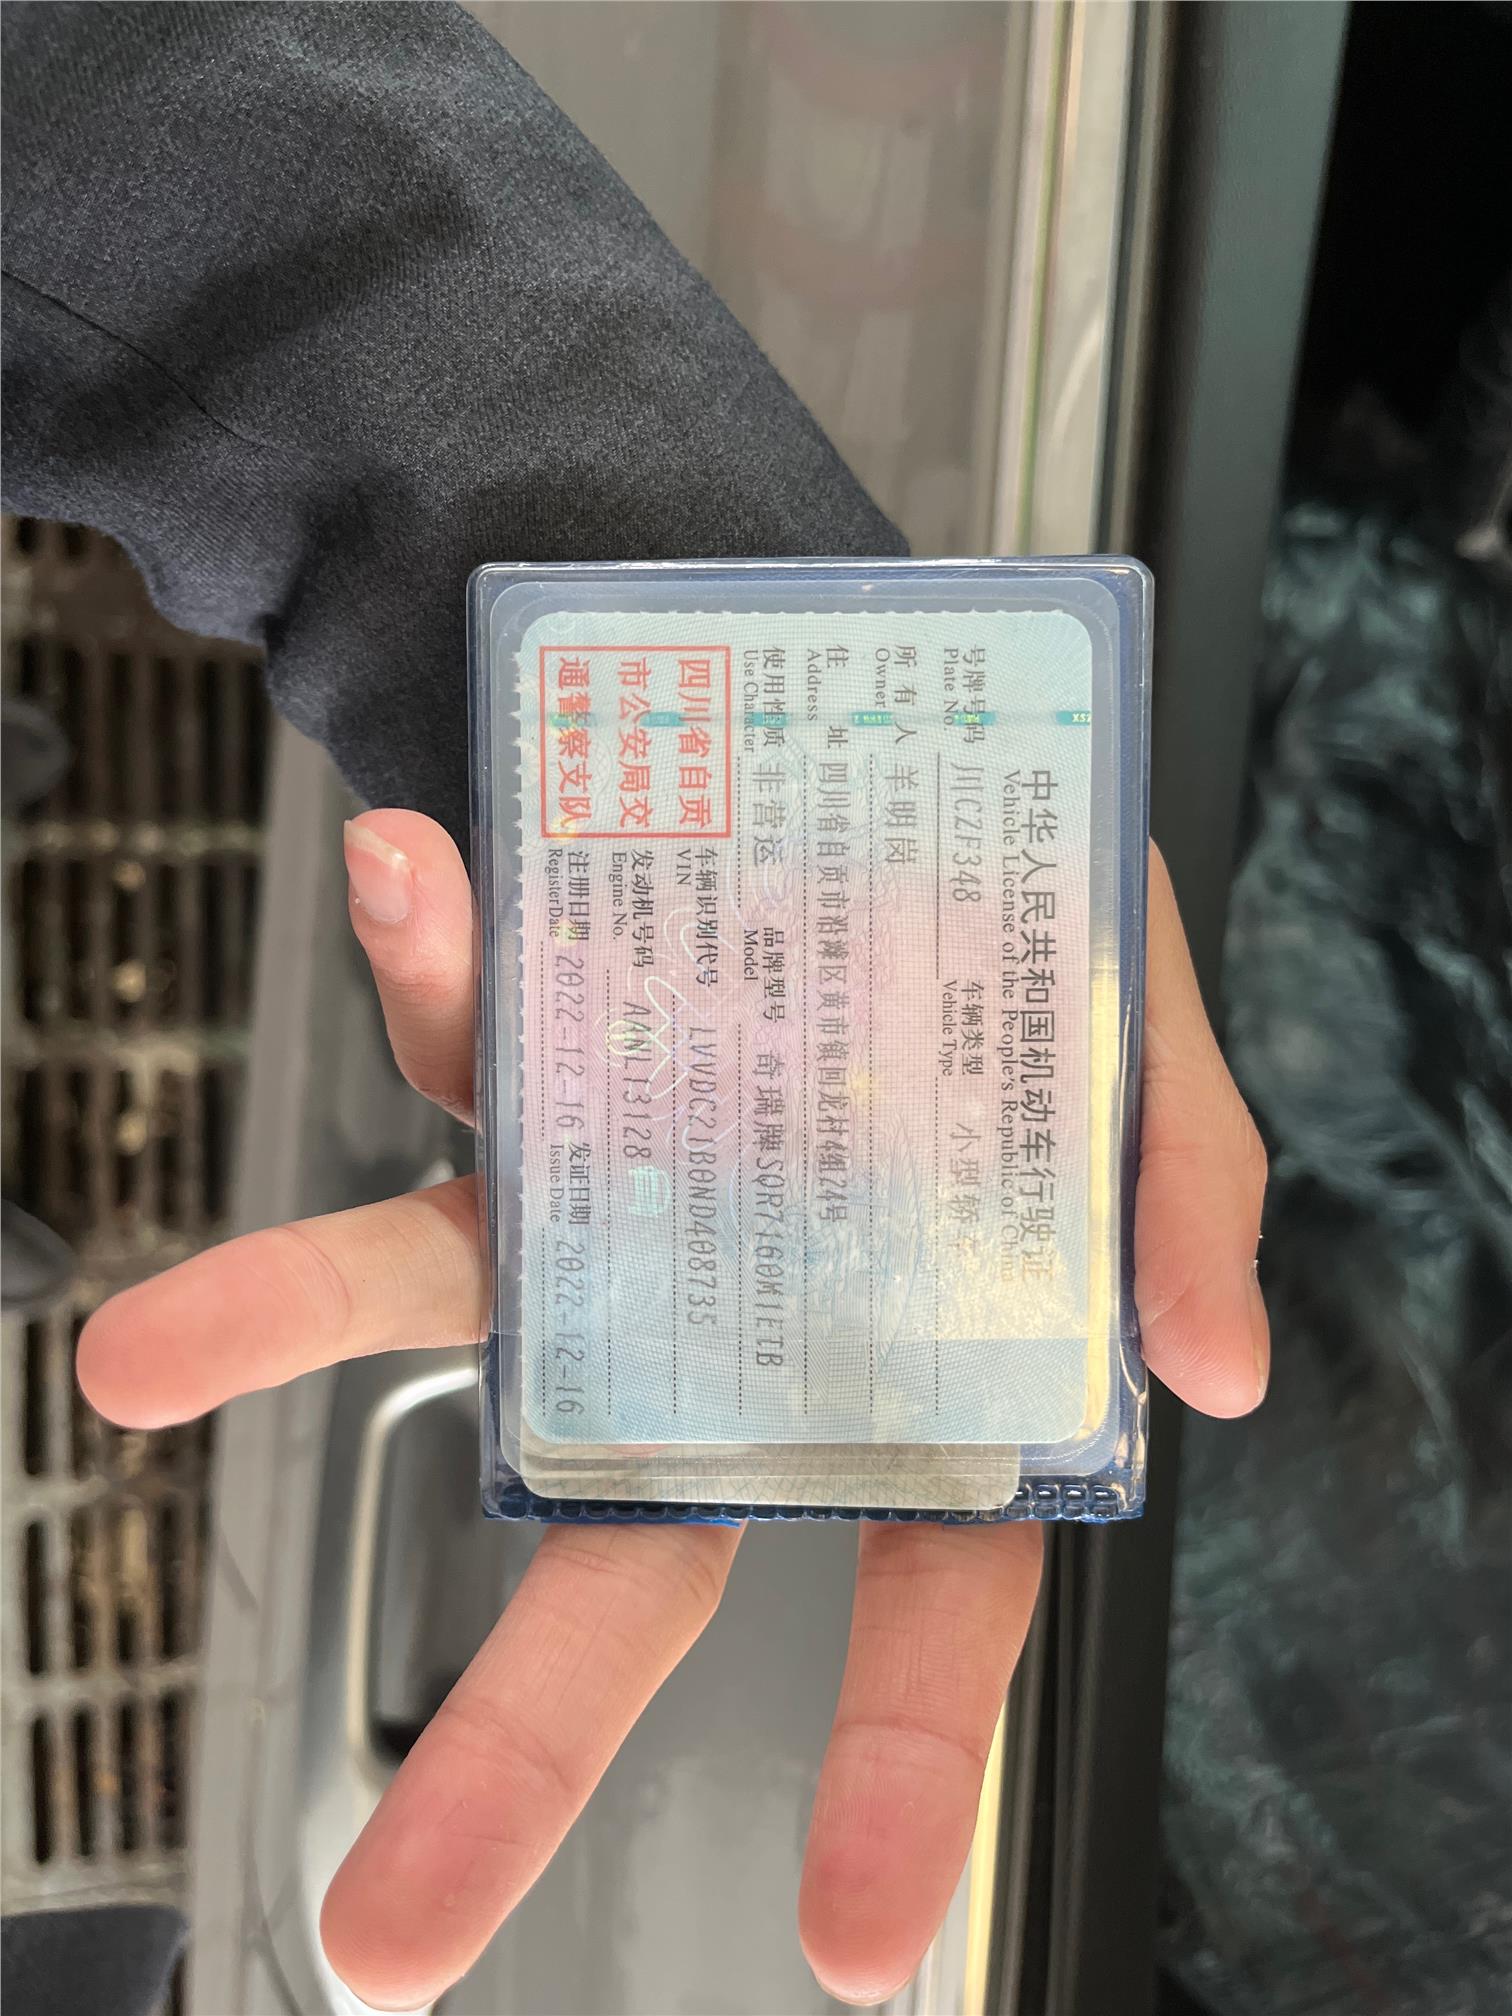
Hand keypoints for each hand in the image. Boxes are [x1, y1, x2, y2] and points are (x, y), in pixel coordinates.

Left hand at [78, 812, 1266, 2009]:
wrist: (882, 730)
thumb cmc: (1023, 901)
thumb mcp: (1141, 1037)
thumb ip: (1183, 1200)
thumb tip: (1216, 1378)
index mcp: (918, 1349)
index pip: (922, 1596)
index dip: (897, 1769)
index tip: (857, 1941)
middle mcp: (735, 1309)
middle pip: (630, 1561)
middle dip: (514, 1741)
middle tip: (387, 1931)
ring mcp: (609, 1192)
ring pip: (447, 1305)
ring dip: (290, 1314)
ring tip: (148, 1356)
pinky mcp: (523, 1046)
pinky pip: (459, 1024)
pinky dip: (430, 955)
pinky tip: (411, 876)